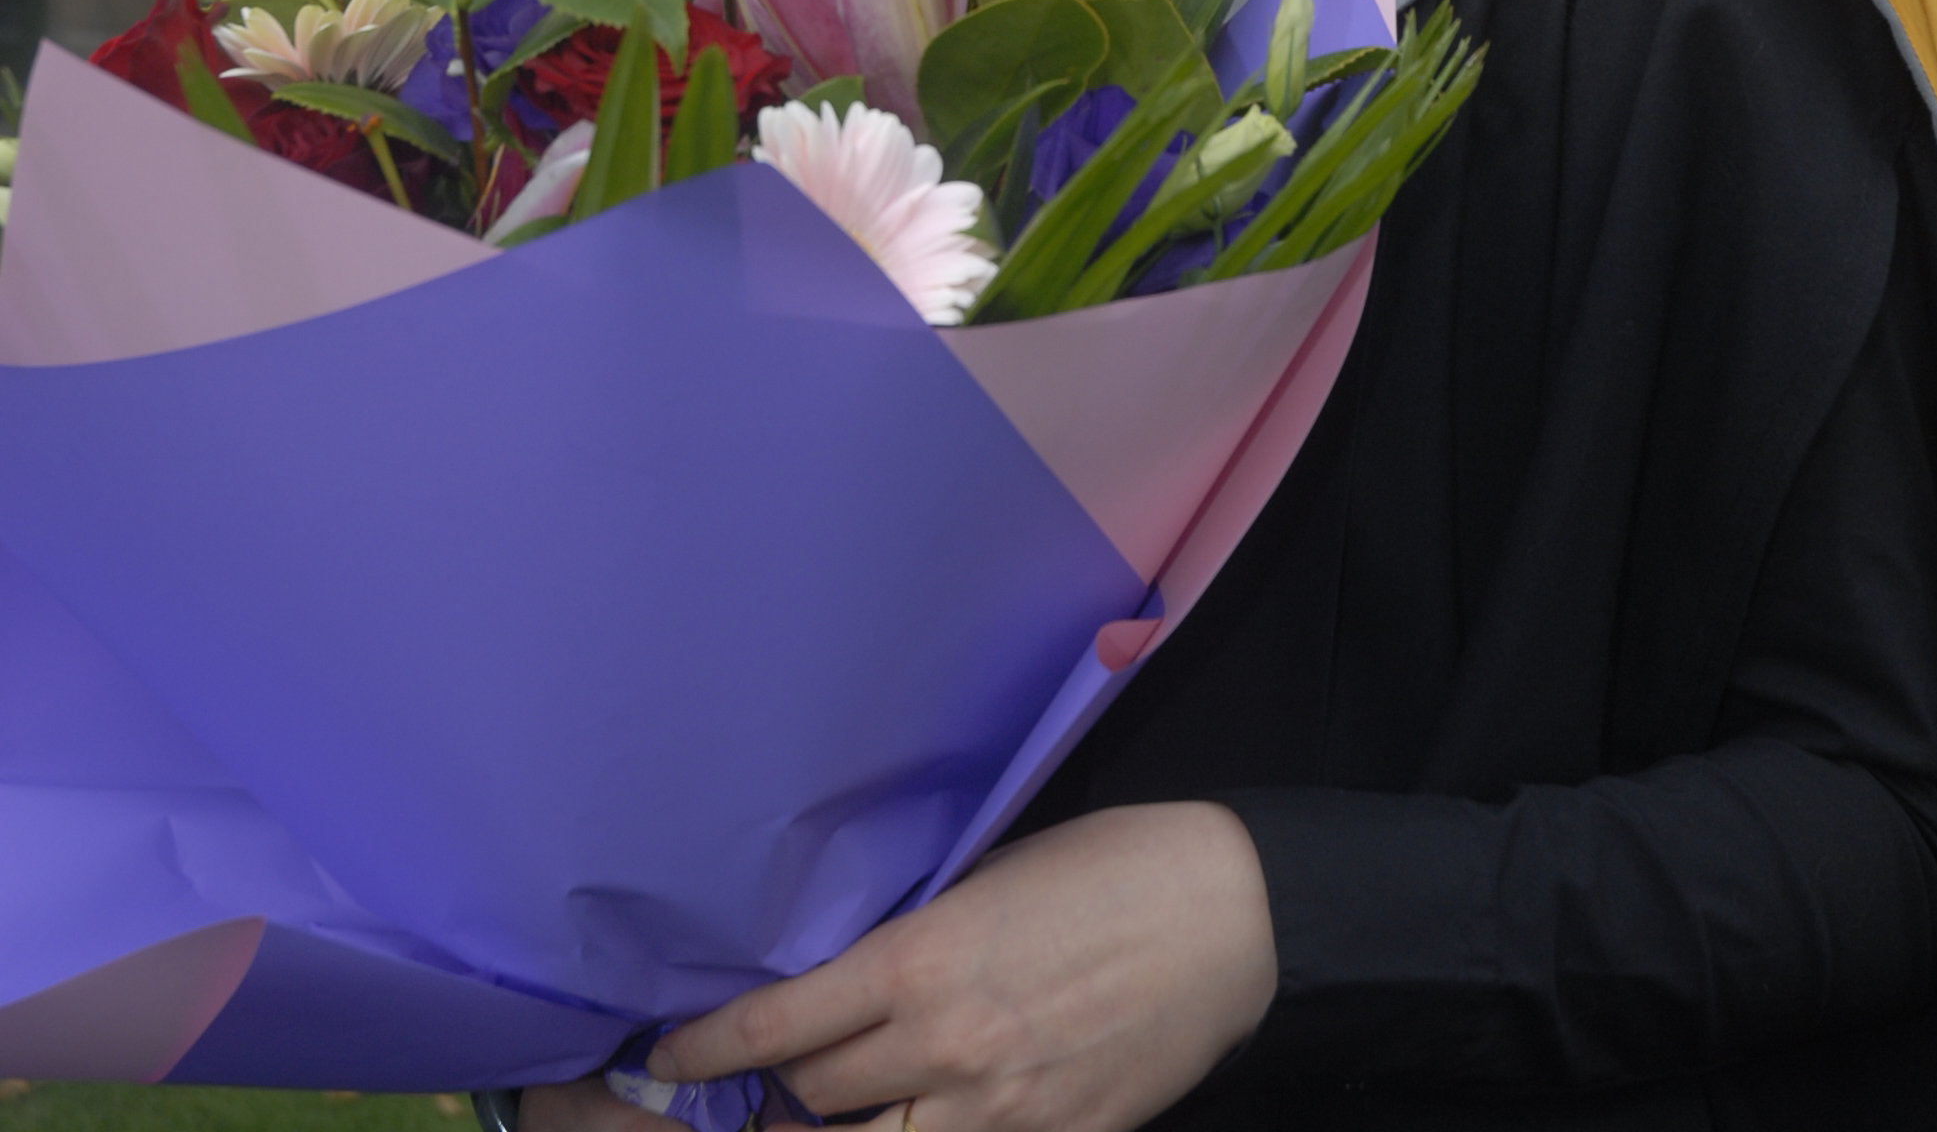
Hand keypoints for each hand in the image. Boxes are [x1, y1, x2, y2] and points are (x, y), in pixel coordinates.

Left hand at [649, 801, 1277, 1131]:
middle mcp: (945, 1049)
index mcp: (922, 963)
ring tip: (830, 1115)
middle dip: (778, 1093)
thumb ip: (913, 935)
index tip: (672, 1051)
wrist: (1225, 915)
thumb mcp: (987, 878)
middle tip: (766, 1076)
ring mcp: (1001, 1113)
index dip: (713, 1047)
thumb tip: (850, 972)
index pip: (782, 1028)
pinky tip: (924, 1116)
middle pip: (813, 1103)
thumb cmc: (1107, 869)